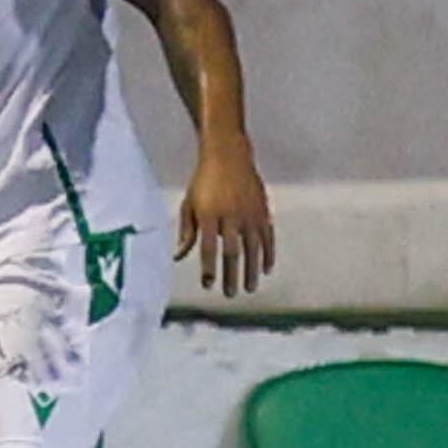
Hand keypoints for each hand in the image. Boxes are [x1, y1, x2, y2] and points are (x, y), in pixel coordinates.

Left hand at [176, 139, 274, 296]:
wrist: (227, 153)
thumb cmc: (204, 180)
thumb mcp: (189, 203)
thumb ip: (187, 231)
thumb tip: (178, 257)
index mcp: (209, 213)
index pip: (208, 247)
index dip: (208, 268)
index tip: (208, 284)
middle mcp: (230, 214)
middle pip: (232, 252)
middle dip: (231, 275)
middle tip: (229, 294)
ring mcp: (249, 212)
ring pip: (253, 248)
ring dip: (251, 271)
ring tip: (249, 289)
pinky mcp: (263, 209)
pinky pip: (268, 237)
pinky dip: (268, 254)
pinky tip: (266, 269)